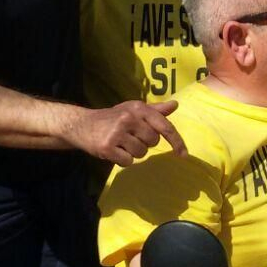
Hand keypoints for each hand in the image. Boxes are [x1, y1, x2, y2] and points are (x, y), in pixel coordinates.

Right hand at [71, 100, 186, 165]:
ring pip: (141, 153)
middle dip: (145, 142)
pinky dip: (123, 160)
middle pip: (153, 141)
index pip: (164, 126)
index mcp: (138, 108)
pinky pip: (128, 161)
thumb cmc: (113, 117)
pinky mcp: (107, 147)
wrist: (82, 125)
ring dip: (133, 152)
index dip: (176, 141)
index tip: (183, 154)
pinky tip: (114, 151)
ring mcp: (117, 133)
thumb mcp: (133, 110)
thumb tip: (175, 105)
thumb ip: (155, 110)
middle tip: (130, 136)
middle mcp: (129, 118)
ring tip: (121, 143)